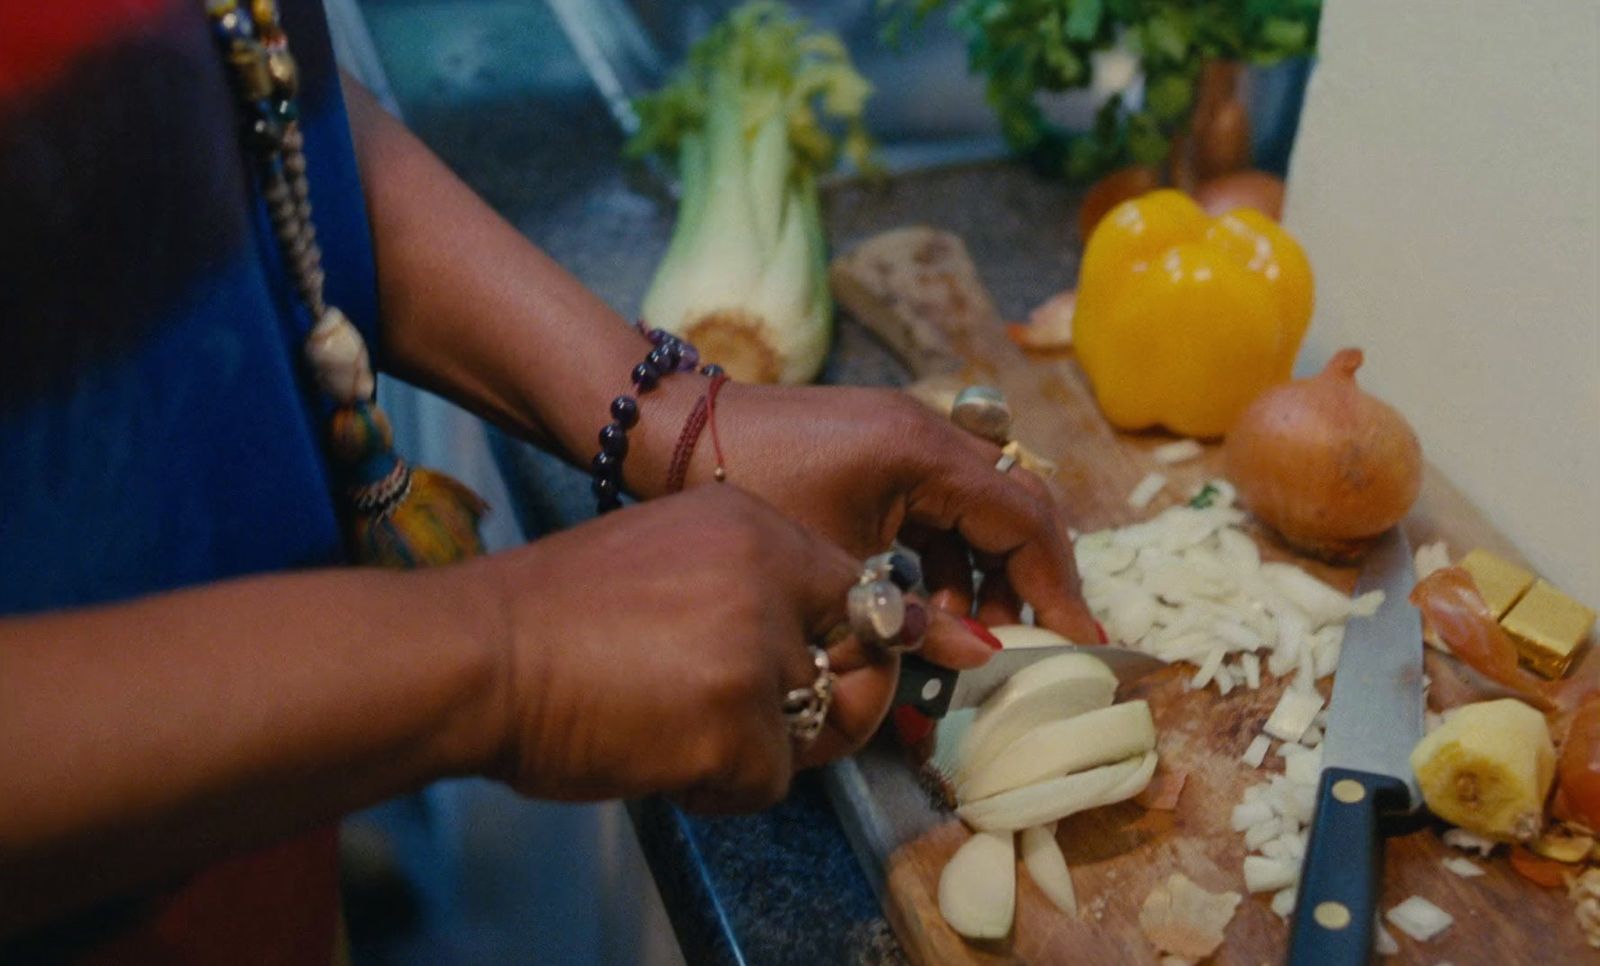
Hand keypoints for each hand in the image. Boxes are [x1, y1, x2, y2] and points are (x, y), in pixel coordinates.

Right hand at [479, 487, 992, 812]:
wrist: (479, 655)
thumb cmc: (553, 615)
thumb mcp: (666, 557)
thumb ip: (747, 588)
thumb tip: (818, 652)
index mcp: (752, 523)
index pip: (854, 588)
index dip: (850, 643)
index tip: (832, 674)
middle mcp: (769, 574)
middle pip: (857, 659)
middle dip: (832, 705)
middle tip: (771, 727)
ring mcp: (756, 650)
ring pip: (812, 726)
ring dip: (757, 746)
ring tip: (677, 731)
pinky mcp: (736, 724)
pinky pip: (767, 781)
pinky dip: (719, 788)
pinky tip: (658, 759)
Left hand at [693, 384, 1100, 642]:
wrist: (671, 433)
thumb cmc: (745, 487)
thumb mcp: (836, 564)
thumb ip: (911, 614)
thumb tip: (975, 659)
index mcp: (926, 450)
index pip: (1025, 519)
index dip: (1056, 587)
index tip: (1077, 645)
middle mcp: (929, 433)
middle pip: (1014, 511)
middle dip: (1027, 584)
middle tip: (1030, 649)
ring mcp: (905, 438)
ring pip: (978, 512)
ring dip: (983, 577)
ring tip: (967, 640)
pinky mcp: (879, 452)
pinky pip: (938, 507)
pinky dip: (945, 558)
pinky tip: (926, 608)